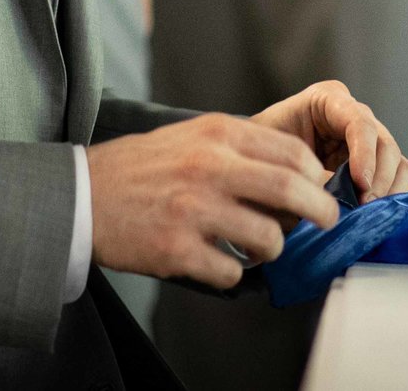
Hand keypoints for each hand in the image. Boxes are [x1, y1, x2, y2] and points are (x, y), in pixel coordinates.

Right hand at [87, 113, 338, 287]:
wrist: (81, 195)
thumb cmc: (141, 167)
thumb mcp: (192, 136)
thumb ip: (241, 148)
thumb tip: (301, 173)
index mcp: (216, 134)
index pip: (292, 153)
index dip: (316, 177)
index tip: (320, 191)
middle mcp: (209, 168)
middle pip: (292, 192)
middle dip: (321, 214)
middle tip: (325, 225)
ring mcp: (193, 210)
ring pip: (268, 239)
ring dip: (271, 249)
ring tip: (254, 246)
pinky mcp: (176, 249)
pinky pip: (231, 272)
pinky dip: (232, 273)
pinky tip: (215, 260)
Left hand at [253, 80, 407, 200]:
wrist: (255, 165)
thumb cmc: (261, 153)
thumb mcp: (278, 155)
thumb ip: (310, 172)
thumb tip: (343, 198)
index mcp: (328, 100)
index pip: (359, 121)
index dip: (365, 154)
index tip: (361, 185)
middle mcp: (353, 115)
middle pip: (384, 142)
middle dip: (379, 177)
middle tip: (365, 206)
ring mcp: (366, 139)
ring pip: (397, 161)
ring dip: (389, 189)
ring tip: (368, 212)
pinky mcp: (374, 164)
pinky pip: (398, 176)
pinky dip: (392, 194)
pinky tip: (373, 212)